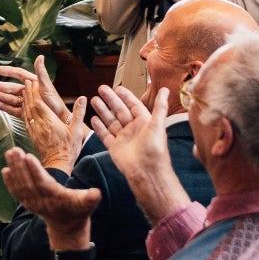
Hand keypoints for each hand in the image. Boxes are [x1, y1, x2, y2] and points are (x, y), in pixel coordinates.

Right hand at [0, 56, 66, 120]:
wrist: (59, 121)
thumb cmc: (55, 104)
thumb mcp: (47, 86)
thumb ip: (41, 72)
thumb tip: (40, 57)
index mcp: (34, 83)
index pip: (19, 74)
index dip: (7, 71)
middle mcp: (29, 91)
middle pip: (11, 87)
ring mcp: (27, 101)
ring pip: (10, 97)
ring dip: (0, 96)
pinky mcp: (26, 111)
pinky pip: (13, 108)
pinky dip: (4, 106)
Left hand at [0, 148, 100, 249]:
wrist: (67, 226)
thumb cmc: (78, 210)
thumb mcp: (87, 204)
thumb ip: (90, 198)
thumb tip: (96, 193)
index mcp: (55, 198)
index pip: (42, 183)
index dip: (35, 170)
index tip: (28, 156)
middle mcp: (41, 201)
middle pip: (27, 182)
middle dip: (20, 166)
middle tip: (14, 150)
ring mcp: (32, 202)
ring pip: (20, 185)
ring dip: (14, 169)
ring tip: (10, 153)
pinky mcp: (27, 202)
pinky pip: (16, 191)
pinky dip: (10, 181)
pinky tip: (5, 169)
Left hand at [23, 78, 89, 173]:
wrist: (57, 164)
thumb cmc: (68, 149)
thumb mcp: (77, 131)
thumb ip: (78, 113)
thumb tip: (82, 98)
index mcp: (50, 122)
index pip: (39, 103)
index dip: (34, 91)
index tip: (33, 81)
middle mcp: (39, 125)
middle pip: (31, 105)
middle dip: (28, 92)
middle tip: (27, 82)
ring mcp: (34, 130)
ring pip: (26, 112)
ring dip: (25, 100)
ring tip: (24, 91)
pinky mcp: (32, 135)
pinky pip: (26, 120)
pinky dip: (24, 111)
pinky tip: (24, 107)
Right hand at [92, 84, 183, 222]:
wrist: (146, 171)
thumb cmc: (155, 149)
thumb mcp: (158, 125)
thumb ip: (160, 107)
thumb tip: (166, 90)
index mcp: (143, 122)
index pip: (132, 105)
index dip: (125, 96)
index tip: (116, 88)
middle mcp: (132, 128)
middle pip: (119, 111)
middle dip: (110, 100)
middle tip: (101, 89)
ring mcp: (122, 137)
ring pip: (110, 121)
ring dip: (102, 110)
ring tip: (93, 100)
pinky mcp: (114, 147)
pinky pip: (105, 134)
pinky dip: (99, 127)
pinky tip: (93, 119)